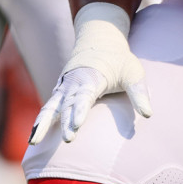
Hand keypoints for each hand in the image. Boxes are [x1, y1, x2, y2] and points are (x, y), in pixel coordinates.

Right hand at [29, 2, 150, 144]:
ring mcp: (64, 88)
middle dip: (65, 122)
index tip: (76, 125)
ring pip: (51, 106)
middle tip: (67, 140)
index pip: (85, 96)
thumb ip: (139, 93)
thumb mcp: (133, 72)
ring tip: (33, 142)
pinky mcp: (60, 93)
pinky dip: (40, 121)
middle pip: (67, 104)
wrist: (100, 41)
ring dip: (43, 123)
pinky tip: (34, 139)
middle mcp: (74, 82)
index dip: (80, 110)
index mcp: (92, 77)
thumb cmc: (119, 60)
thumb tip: (148, 114)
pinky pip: (48, 108)